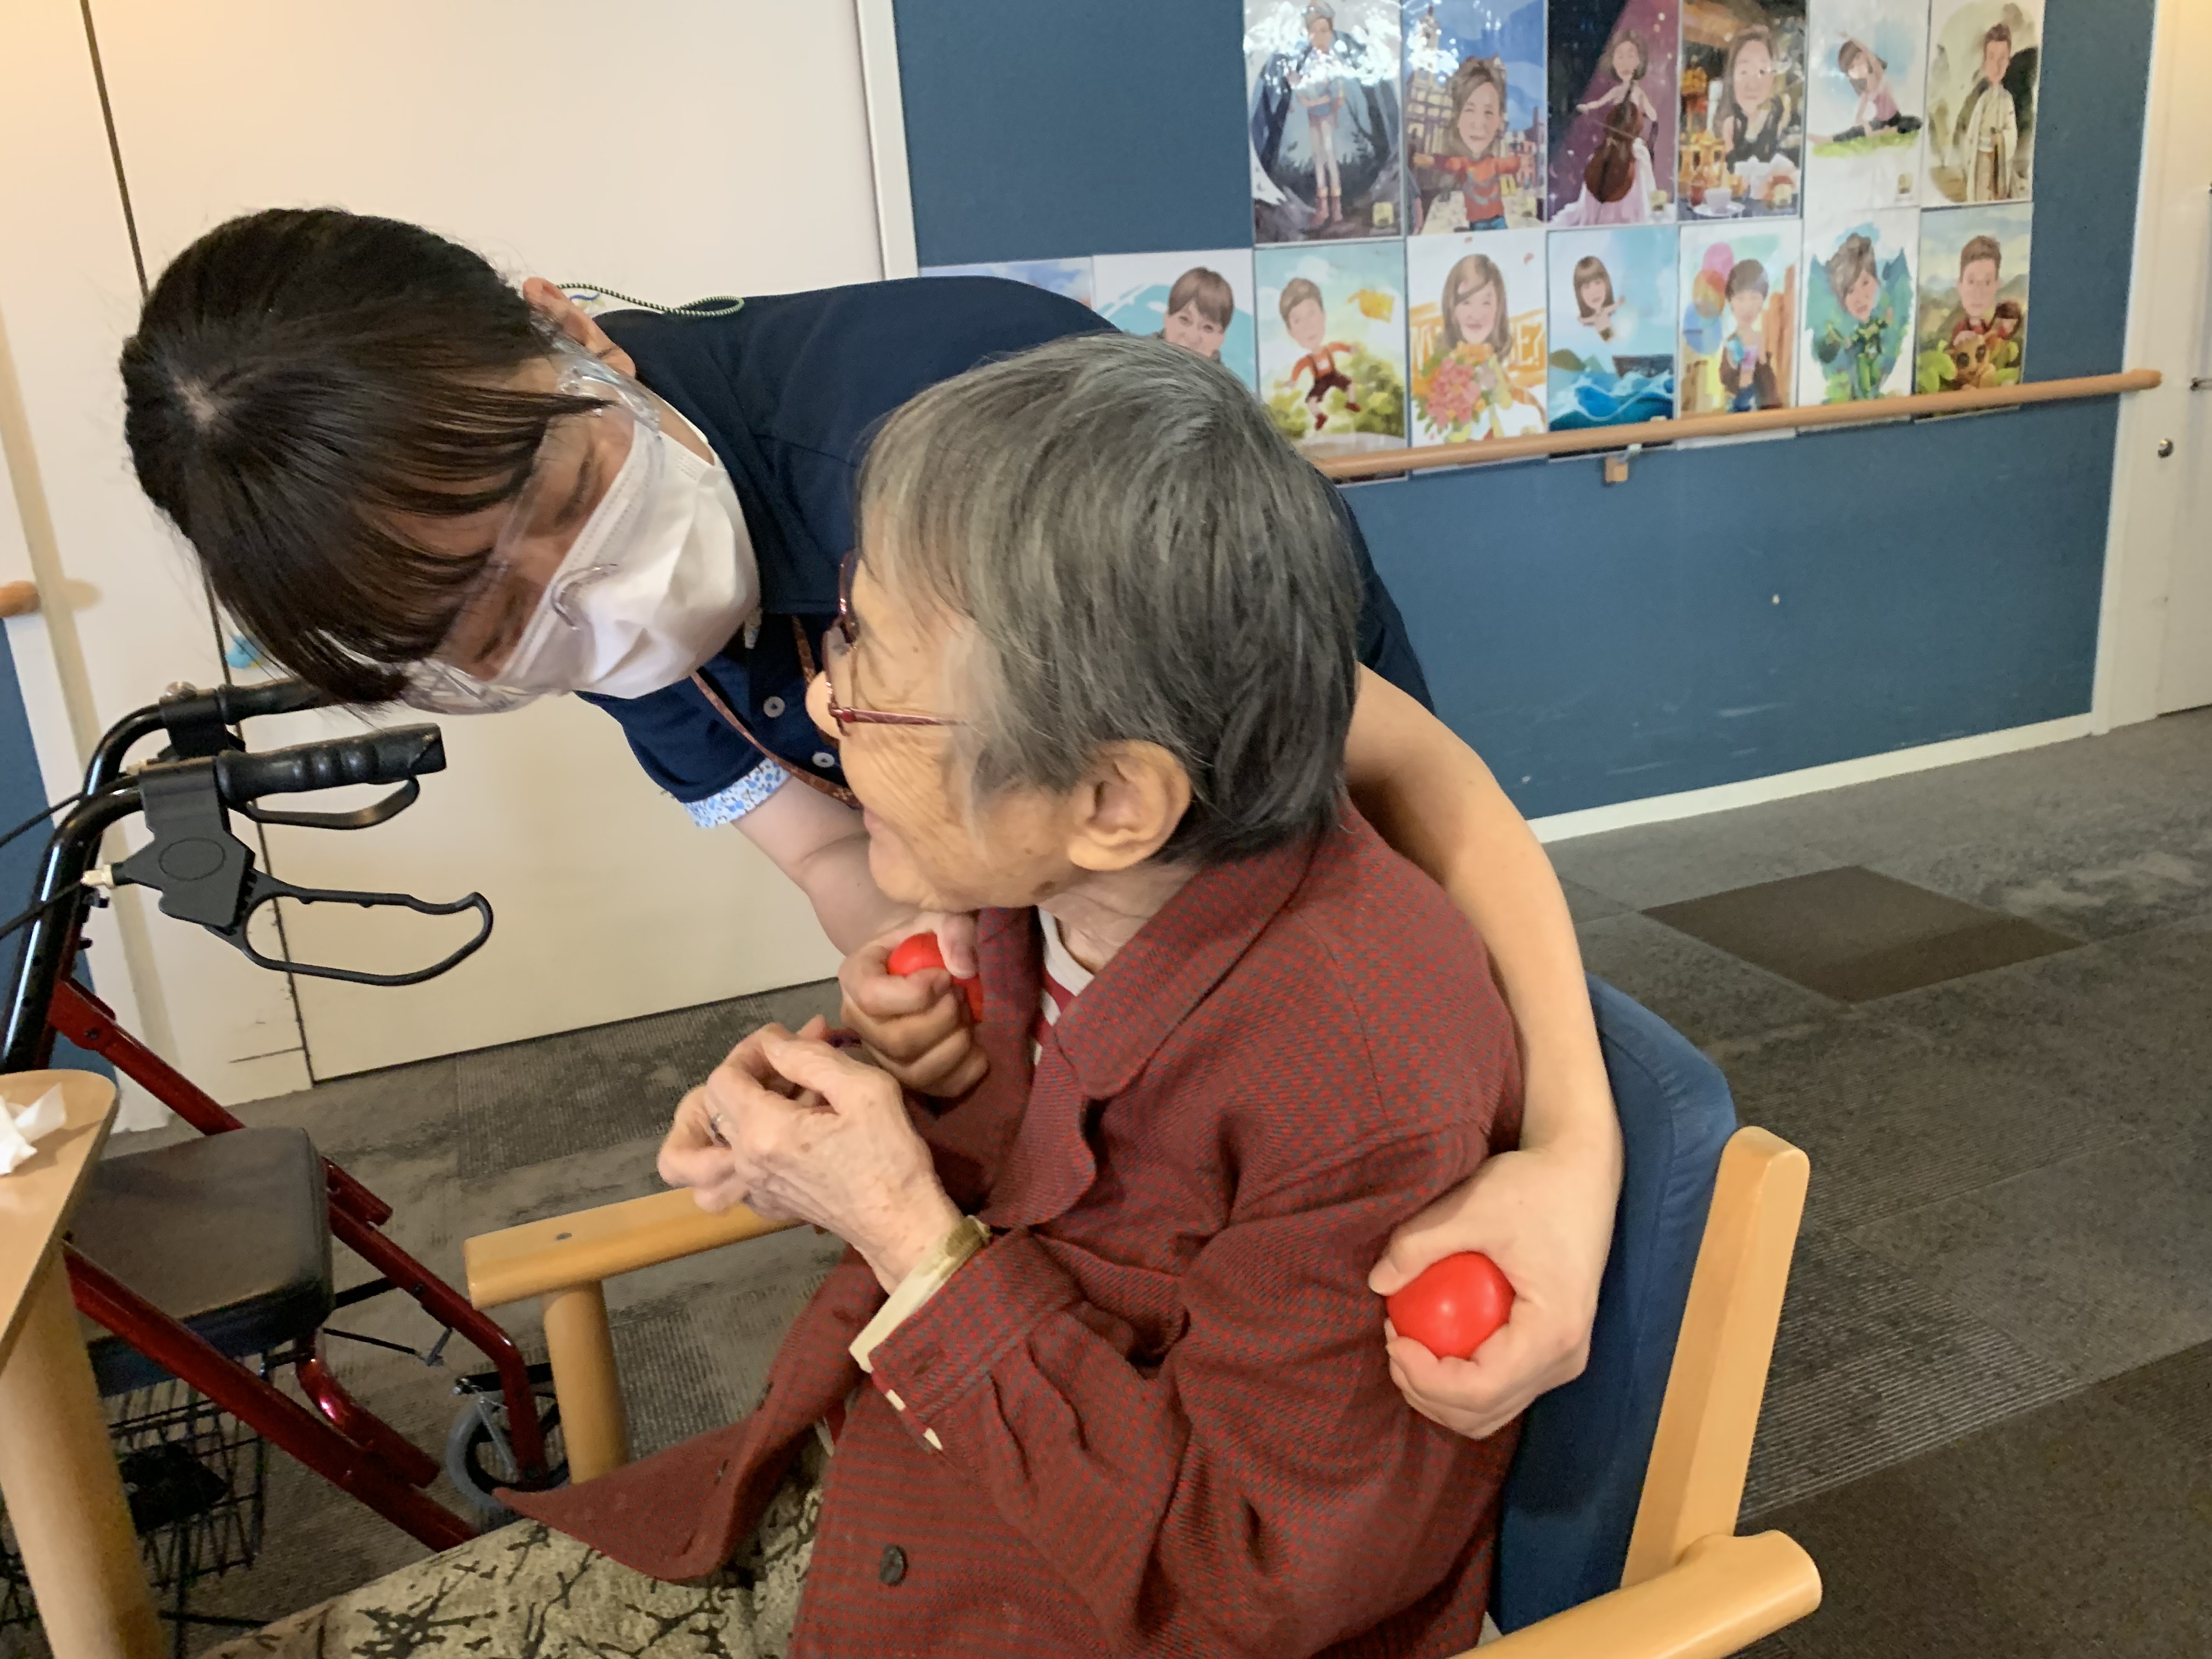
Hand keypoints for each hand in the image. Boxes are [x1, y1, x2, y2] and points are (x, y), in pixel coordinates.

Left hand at [689, 1021, 960, 1291]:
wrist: (901, 1225)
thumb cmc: (890, 1156)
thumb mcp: (865, 1089)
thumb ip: (811, 1057)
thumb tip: (773, 1044)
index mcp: (764, 1131)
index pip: (723, 1077)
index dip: (750, 1051)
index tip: (786, 1042)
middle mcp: (745, 1162)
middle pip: (717, 1103)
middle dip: (752, 1072)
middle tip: (795, 1058)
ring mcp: (752, 1186)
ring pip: (727, 1130)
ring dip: (753, 1101)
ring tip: (797, 1088)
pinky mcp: (766, 1201)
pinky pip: (738, 1160)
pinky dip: (755, 1134)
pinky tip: (798, 1123)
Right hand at [840, 915, 986, 1097]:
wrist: (926, 961)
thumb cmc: (927, 938)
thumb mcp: (939, 917)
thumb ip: (952, 928)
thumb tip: (963, 967)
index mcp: (855, 976)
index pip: (873, 997)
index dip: (916, 992)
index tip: (945, 976)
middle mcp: (859, 1021)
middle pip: (898, 1041)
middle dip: (943, 1019)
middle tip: (961, 995)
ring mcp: (881, 1054)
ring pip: (916, 1071)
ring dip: (956, 1045)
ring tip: (967, 1016)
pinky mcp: (907, 1075)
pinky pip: (936, 1089)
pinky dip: (966, 1071)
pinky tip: (978, 1046)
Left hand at [1368, 1139, 1615, 1439]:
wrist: (1582, 1175)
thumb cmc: (1534, 1186)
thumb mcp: (1473, 1206)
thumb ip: (1420, 1243)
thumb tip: (1376, 1282)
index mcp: (1553, 1333)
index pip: (1480, 1389)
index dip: (1425, 1379)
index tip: (1392, 1337)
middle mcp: (1564, 1359)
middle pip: (1482, 1412)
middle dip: (1425, 1392)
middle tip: (1393, 1341)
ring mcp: (1561, 1360)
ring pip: (1491, 1410)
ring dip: (1440, 1393)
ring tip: (1407, 1343)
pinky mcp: (1553, 1350)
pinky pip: (1500, 1387)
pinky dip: (1460, 1380)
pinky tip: (1433, 1341)